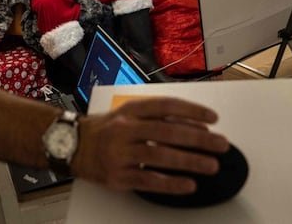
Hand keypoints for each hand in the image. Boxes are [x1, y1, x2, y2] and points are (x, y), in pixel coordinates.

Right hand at [74, 97, 229, 193]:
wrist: (70, 145)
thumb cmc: (105, 129)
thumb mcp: (127, 115)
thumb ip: (156, 118)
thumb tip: (194, 127)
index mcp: (130, 111)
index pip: (165, 106)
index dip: (192, 111)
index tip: (213, 118)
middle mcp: (125, 129)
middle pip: (167, 132)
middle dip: (199, 138)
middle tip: (221, 144)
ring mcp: (120, 153)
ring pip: (160, 156)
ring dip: (190, 161)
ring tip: (211, 165)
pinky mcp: (117, 176)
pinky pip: (148, 180)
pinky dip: (171, 183)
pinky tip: (189, 185)